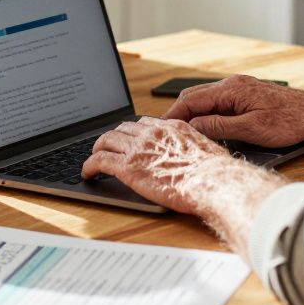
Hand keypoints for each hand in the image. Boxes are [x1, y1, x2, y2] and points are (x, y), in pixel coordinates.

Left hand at [80, 117, 238, 215]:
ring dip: (98, 148)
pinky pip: (100, 161)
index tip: (131, 138)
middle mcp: (152, 133)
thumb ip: (193, 149)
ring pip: (106, 140)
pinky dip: (89, 166)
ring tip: (95, 157)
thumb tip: (196, 159)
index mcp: (172, 127)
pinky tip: (87, 174)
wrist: (212, 182)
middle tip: (109, 147)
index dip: (134, 131)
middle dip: (114, 137)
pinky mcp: (127, 167)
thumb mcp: (207, 151)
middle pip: (123, 129)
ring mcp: (138, 149)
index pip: (145, 122)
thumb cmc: (215, 173)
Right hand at [161, 74, 303, 146]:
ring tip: (181, 131)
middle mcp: (233, 84)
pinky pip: (218, 101)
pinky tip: (203, 125)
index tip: (162, 128)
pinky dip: (205, 112)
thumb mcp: (251, 129)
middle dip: (178, 113)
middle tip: (166, 131)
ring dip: (192, 113)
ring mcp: (240, 88)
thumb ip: (220, 126)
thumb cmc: (289, 122)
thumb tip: (195, 125)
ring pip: (206, 98)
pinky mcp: (246, 95)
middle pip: (195, 96)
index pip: (192, 100)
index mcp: (232, 89)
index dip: (174, 114)